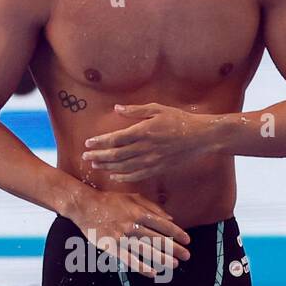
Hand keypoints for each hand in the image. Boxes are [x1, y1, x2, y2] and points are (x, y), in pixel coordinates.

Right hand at [66, 186, 190, 276]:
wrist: (84, 205)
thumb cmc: (109, 200)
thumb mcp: (132, 197)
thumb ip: (152, 206)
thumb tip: (171, 218)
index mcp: (138, 212)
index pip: (163, 225)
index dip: (177, 233)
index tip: (187, 240)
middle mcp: (132, 225)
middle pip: (158, 239)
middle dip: (174, 248)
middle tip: (187, 256)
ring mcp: (122, 237)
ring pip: (146, 250)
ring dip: (162, 258)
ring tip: (175, 265)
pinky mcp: (111, 246)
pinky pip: (129, 259)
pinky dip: (142, 267)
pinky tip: (153, 273)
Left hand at [81, 103, 216, 182]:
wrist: (201, 137)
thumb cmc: (179, 119)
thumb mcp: (157, 109)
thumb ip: (136, 110)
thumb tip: (116, 108)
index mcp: (143, 131)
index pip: (116, 139)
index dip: (100, 142)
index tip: (88, 144)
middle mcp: (145, 148)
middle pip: (116, 155)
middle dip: (99, 156)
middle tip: (85, 158)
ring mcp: (152, 160)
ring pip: (124, 167)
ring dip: (107, 167)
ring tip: (95, 165)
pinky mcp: (158, 168)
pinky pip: (137, 176)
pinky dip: (123, 177)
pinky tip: (114, 176)